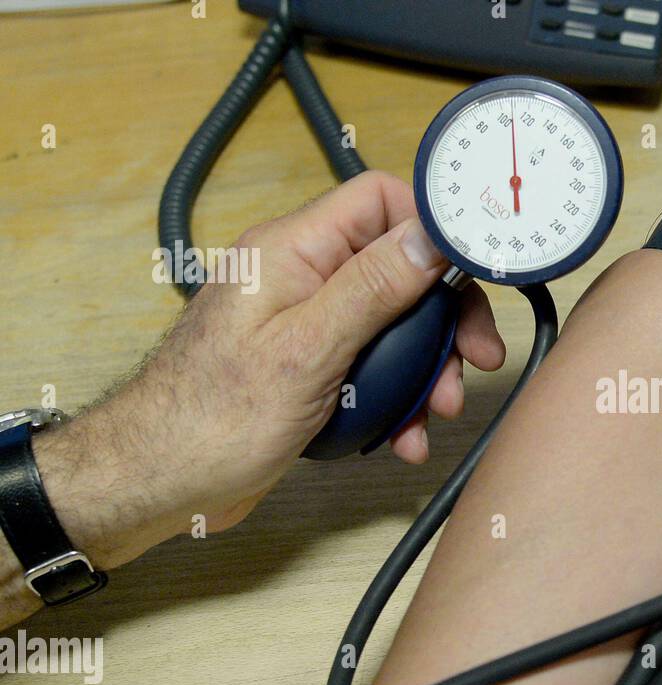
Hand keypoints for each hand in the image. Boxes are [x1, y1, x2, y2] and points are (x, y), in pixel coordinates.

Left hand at [34, 171, 505, 570]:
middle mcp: (301, 278)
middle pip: (399, 268)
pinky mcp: (311, 367)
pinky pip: (373, 368)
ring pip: (394, 325)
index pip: (380, 201)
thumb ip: (372, 288)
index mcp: (292, 251)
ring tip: (437, 412)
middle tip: (476, 357)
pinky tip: (404, 436)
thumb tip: (431, 237)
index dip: (433, 228)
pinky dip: (397, 400)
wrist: (161, 483)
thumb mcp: (308, 350)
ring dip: (426, 369)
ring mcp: (307, 324)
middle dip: (444, 317)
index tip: (475, 272)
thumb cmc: (212, 419)